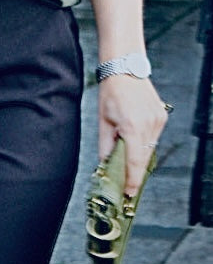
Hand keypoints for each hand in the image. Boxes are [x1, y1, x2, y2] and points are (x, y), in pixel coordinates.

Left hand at [98, 74, 170, 195]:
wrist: (125, 70)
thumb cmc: (111, 93)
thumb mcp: (102, 121)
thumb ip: (105, 147)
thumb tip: (106, 166)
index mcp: (131, 127)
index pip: (135, 163)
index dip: (133, 181)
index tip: (130, 194)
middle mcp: (148, 125)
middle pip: (144, 159)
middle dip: (135, 171)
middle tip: (126, 182)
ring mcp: (158, 121)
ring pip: (149, 149)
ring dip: (139, 155)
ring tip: (126, 151)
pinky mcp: (161, 117)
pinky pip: (153, 137)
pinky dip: (144, 142)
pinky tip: (134, 136)